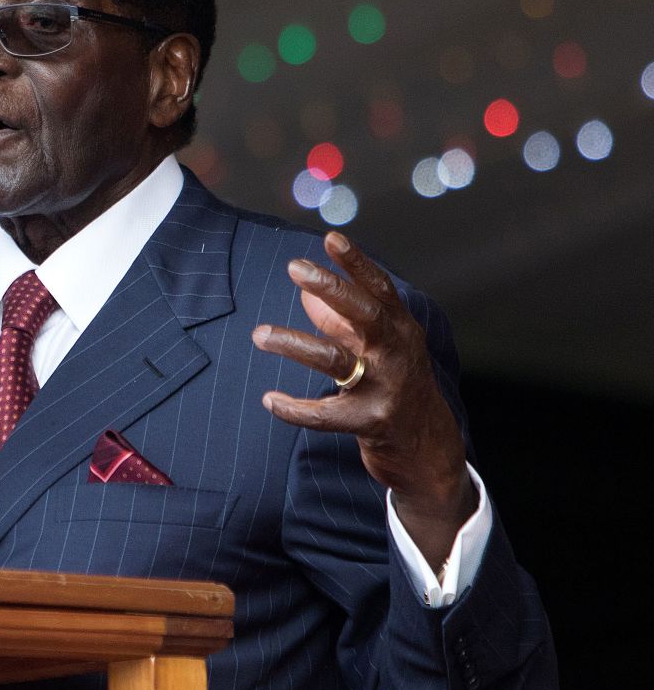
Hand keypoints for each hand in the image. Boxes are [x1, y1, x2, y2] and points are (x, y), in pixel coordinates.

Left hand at [250, 232, 474, 568]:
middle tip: (295, 268)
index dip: (356, 263)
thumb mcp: (377, 352)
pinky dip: (294, 407)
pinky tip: (270, 400)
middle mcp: (397, 353)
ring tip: (259, 334)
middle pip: (365, 314)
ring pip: (335, 360)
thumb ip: (343, 323)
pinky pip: (324, 413)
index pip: (379, 289)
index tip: (330, 238)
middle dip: (332, 288)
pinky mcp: (372, 422)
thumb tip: (306, 293)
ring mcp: (387, 387)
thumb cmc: (396, 391)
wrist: (430, 452)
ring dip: (294, 344)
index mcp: (400, 331)